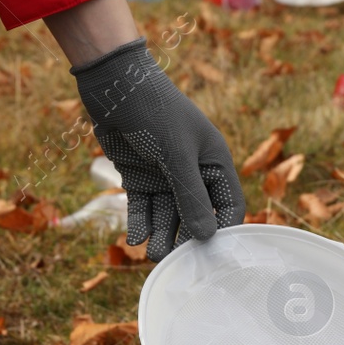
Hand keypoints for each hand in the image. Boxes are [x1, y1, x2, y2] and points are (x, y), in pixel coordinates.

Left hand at [73, 38, 244, 260]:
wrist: (114, 85)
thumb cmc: (155, 111)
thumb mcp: (176, 154)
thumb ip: (190, 196)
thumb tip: (206, 237)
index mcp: (214, 161)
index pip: (228, 205)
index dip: (223, 229)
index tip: (211, 253)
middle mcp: (192, 172)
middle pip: (195, 215)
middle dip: (185, 236)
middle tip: (174, 259)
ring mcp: (165, 176)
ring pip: (167, 215)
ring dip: (161, 234)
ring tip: (153, 254)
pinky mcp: (139, 177)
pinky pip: (143, 207)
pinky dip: (140, 222)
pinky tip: (135, 238)